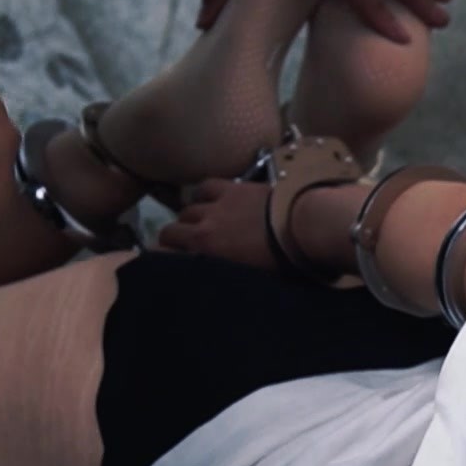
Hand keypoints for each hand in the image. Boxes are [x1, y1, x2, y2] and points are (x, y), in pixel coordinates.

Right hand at [158, 178, 278, 269]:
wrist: (304, 226)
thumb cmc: (283, 262)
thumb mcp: (252, 278)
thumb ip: (227, 274)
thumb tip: (219, 278)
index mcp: (206, 250)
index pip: (165, 253)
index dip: (161, 258)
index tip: (164, 263)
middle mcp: (203, 225)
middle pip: (172, 228)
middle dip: (174, 237)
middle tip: (185, 244)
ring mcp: (217, 203)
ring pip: (187, 207)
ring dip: (189, 216)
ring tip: (198, 221)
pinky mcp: (233, 188)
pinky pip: (206, 187)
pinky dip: (203, 194)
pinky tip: (208, 199)